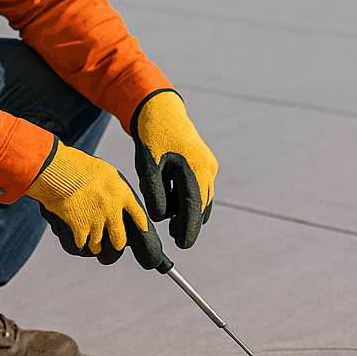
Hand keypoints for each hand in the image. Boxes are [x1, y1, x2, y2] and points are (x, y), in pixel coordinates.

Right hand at [25, 142, 165, 268]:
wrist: (58, 169)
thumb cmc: (78, 165)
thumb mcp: (104, 170)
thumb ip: (113, 186)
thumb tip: (113, 193)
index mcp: (121, 193)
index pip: (138, 215)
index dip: (141, 224)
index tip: (142, 229)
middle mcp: (112, 210)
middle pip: (120, 240)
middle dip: (117, 243)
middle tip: (114, 244)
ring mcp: (96, 221)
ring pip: (98, 244)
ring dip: (95, 245)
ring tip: (93, 245)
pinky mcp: (79, 227)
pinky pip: (81, 243)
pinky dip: (78, 241)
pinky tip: (77, 239)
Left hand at [132, 90, 216, 249]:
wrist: (160, 110)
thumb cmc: (151, 138)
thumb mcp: (148, 166)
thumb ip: (155, 192)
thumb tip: (161, 217)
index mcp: (194, 168)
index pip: (194, 206)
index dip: (189, 228)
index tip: (183, 245)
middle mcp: (207, 168)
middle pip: (201, 205)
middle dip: (189, 222)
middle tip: (175, 237)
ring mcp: (208, 165)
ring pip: (202, 197)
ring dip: (188, 209)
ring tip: (170, 220)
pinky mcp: (205, 163)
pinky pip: (200, 187)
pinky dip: (188, 197)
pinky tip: (173, 202)